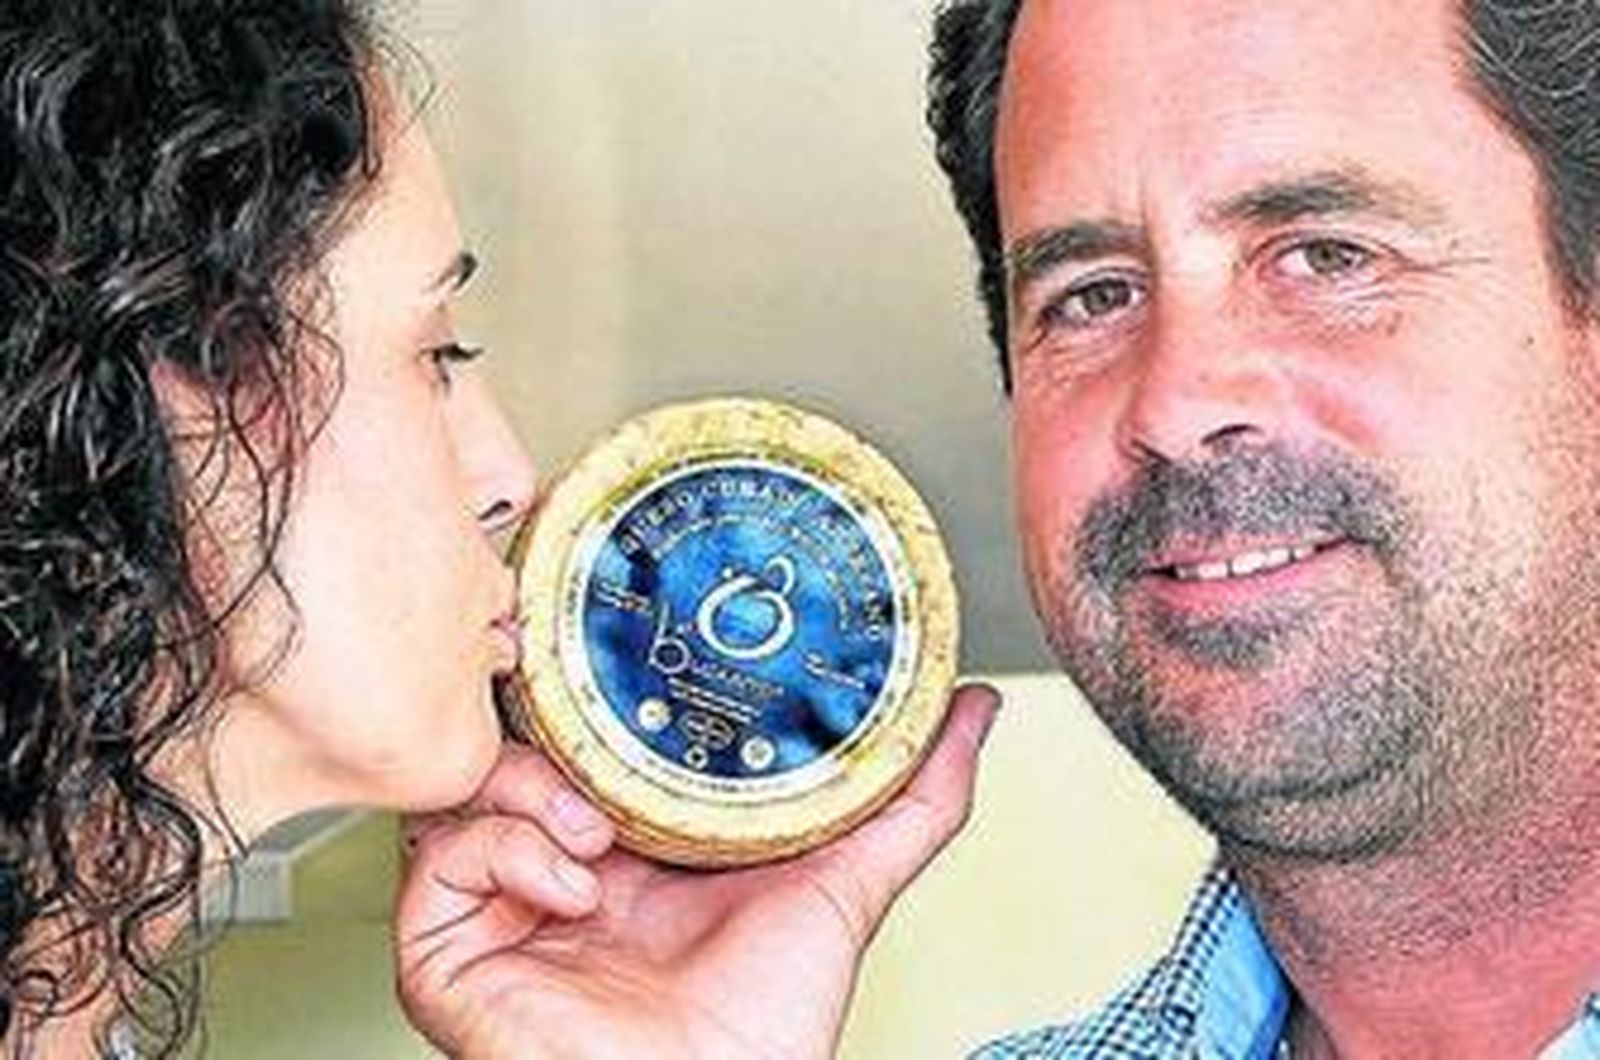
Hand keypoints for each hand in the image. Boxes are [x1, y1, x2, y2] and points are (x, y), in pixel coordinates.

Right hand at [393, 683, 999, 1059]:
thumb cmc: (767, 1022)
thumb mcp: (848, 879)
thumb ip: (914, 796)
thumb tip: (974, 708)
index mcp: (629, 841)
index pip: (587, 733)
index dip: (600, 689)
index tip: (634, 652)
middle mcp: (556, 864)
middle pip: (517, 746)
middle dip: (554, 722)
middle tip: (605, 718)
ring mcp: (500, 904)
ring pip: (468, 786)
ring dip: (531, 782)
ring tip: (599, 821)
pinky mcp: (448, 950)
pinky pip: (439, 857)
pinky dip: (506, 847)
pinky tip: (573, 880)